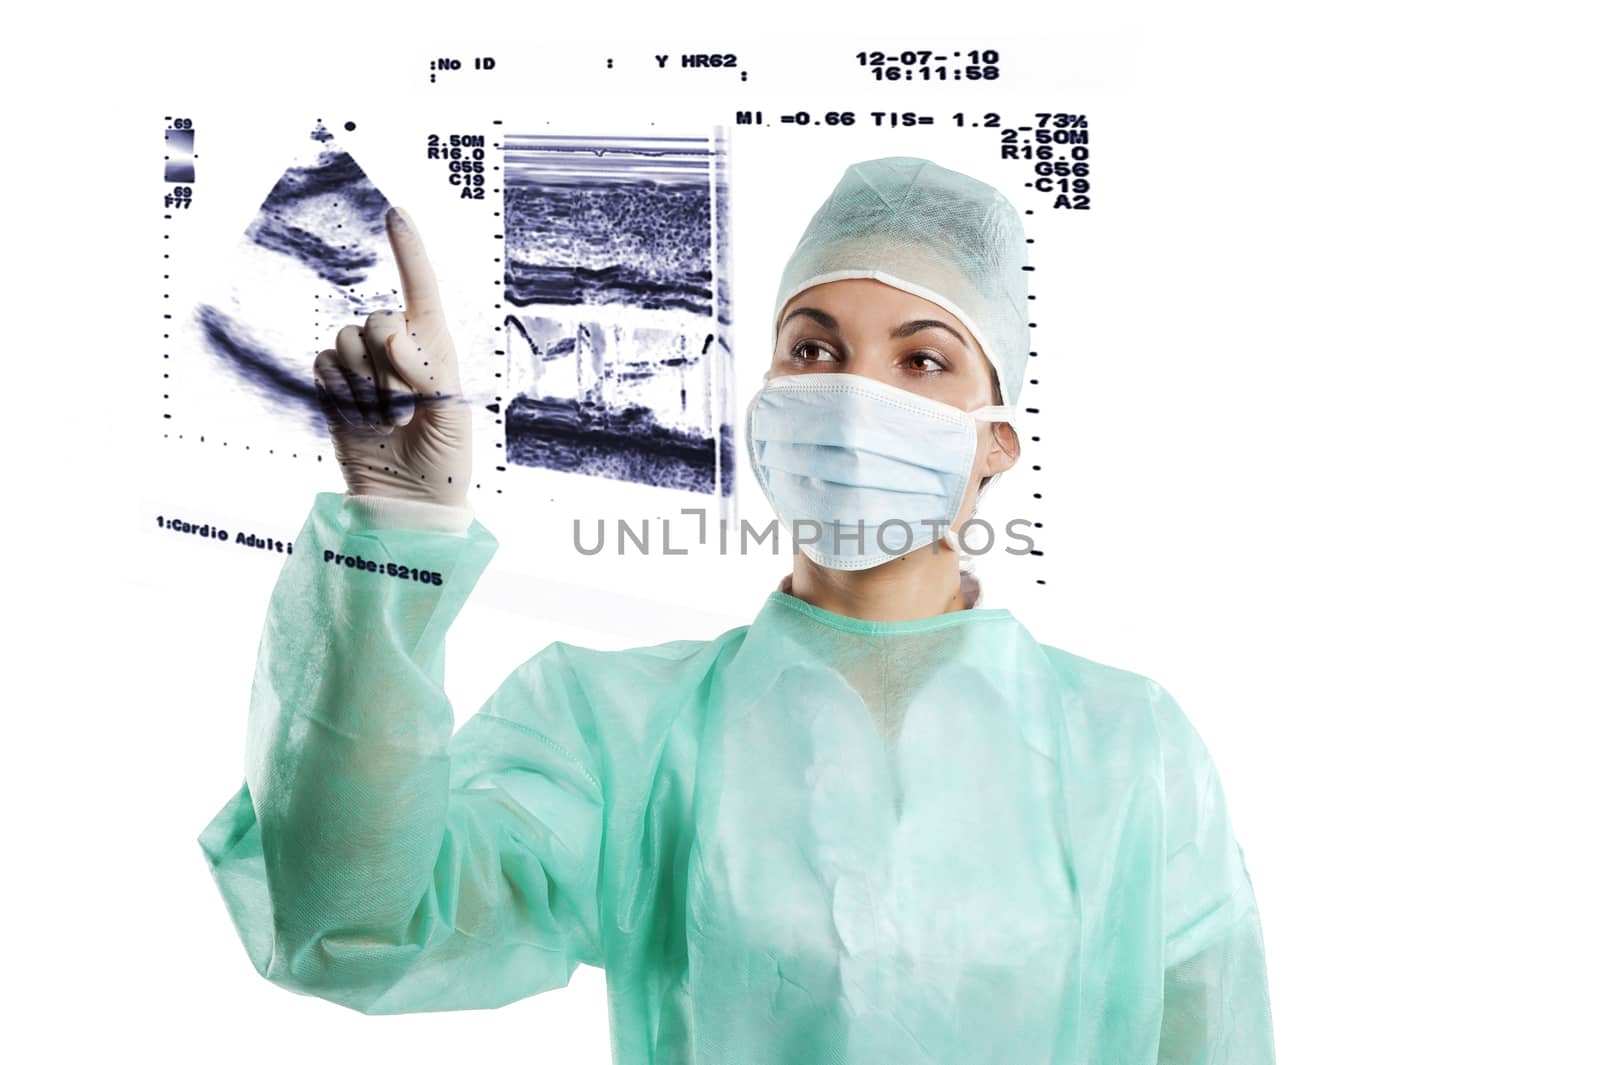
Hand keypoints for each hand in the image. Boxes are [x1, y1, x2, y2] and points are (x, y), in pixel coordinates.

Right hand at [313, 206, 472, 506]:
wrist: (412, 498)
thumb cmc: (446, 455)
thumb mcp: (453, 414)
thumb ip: (428, 370)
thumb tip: (394, 334)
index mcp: (434, 346)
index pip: (420, 290)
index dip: (408, 251)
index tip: (396, 212)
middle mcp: (396, 348)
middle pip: (374, 320)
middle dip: (389, 367)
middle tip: (407, 409)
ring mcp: (362, 367)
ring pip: (345, 344)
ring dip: (366, 387)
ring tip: (389, 421)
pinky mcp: (334, 387)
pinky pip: (323, 368)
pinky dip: (342, 397)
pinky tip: (361, 422)